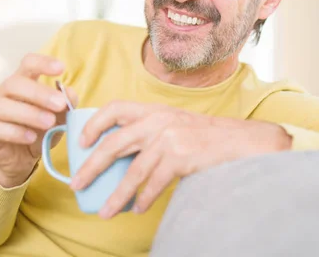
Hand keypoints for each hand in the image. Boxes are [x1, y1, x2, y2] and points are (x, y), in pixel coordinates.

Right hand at [0, 53, 77, 187]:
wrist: (21, 159)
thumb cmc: (39, 130)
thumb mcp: (58, 118)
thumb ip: (65, 105)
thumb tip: (70, 93)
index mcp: (22, 82)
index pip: (28, 63)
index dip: (43, 63)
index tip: (61, 68)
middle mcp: (3, 91)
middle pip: (15, 83)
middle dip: (39, 93)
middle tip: (60, 104)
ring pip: (4, 105)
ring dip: (29, 113)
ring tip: (49, 123)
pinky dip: (15, 132)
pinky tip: (31, 137)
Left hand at [70, 101, 290, 218]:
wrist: (241, 141)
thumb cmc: (205, 137)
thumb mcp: (174, 125)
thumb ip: (149, 133)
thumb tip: (118, 159)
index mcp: (154, 110)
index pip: (115, 108)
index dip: (94, 123)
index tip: (82, 141)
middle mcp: (158, 120)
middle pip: (114, 144)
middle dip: (92, 166)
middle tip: (78, 184)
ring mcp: (169, 138)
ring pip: (132, 171)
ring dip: (116, 195)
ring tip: (104, 211)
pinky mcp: (181, 157)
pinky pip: (154, 183)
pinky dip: (142, 199)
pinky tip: (136, 209)